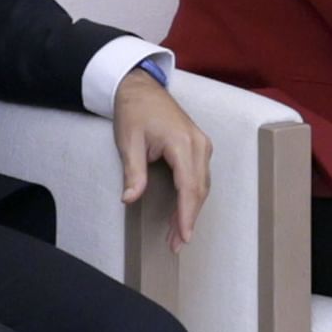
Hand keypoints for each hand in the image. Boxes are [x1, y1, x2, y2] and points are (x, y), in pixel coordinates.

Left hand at [112, 70, 208, 230]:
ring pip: (203, 185)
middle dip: (189, 218)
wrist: (141, 89)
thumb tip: (130, 199)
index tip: (183, 236)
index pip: (188, 186)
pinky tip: (183, 210)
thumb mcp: (128, 143)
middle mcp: (199, 144)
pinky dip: (193, 196)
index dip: (187, 214)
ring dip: (192, 209)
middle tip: (176, 242)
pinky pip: (201, 176)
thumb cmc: (134, 112)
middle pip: (199, 189)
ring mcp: (202, 144)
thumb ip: (134, 173)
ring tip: (178, 232)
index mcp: (182, 142)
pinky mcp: (199, 146)